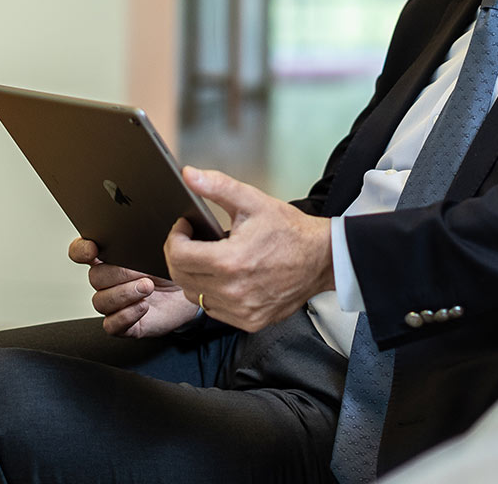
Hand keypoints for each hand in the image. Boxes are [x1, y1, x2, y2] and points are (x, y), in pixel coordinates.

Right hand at [68, 237, 203, 337]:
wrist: (188, 292)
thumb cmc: (170, 268)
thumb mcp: (160, 248)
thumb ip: (143, 241)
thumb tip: (139, 230)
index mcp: (109, 257)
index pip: (80, 251)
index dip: (81, 250)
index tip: (92, 249)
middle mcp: (108, 281)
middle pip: (95, 277)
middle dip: (119, 274)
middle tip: (143, 273)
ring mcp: (114, 303)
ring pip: (101, 301)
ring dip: (124, 294)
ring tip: (148, 287)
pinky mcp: (124, 324)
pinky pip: (111, 325)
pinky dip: (126, 316)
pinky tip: (143, 306)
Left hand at [163, 166, 333, 331]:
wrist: (322, 258)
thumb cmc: (289, 231)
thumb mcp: (252, 201)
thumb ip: (217, 187)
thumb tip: (189, 175)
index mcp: (231, 261)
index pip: (179, 255)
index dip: (175, 237)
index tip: (185, 227)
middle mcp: (234, 291)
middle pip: (181, 277)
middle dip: (179, 255)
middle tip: (192, 239)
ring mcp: (242, 310)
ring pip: (194, 295)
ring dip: (193, 275)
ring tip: (209, 257)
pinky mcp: (250, 321)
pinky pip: (214, 309)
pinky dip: (211, 293)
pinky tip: (224, 277)